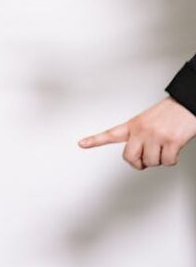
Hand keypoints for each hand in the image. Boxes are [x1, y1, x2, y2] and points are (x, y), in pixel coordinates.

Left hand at [79, 97, 195, 168]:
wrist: (187, 103)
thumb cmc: (170, 113)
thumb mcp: (148, 121)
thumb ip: (140, 136)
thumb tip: (141, 157)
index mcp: (134, 124)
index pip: (111, 133)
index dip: (95, 140)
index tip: (81, 143)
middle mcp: (142, 130)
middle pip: (129, 158)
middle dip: (139, 163)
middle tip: (146, 159)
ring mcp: (156, 136)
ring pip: (150, 162)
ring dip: (160, 160)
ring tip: (165, 146)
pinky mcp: (171, 141)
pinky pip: (167, 162)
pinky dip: (172, 160)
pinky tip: (174, 148)